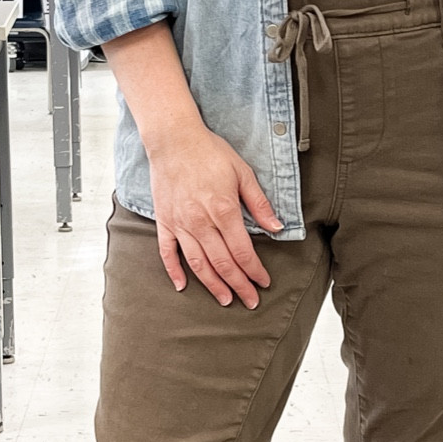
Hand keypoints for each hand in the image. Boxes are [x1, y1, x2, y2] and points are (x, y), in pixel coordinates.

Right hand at [145, 117, 282, 307]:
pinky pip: (167, 252)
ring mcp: (180, 223)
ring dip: (212, 285)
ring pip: (198, 263)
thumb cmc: (210, 153)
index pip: (243, 251)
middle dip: (239, 285)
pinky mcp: (165, 221)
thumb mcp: (242, 173)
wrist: (173, 140)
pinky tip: (183, 286)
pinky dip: (174, 271)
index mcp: (224, 210)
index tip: (263, 283)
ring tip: (225, 299)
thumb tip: (277, 227)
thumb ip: (259, 203)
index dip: (254, 271)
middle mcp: (201, 222)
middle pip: (222, 263)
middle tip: (250, 301)